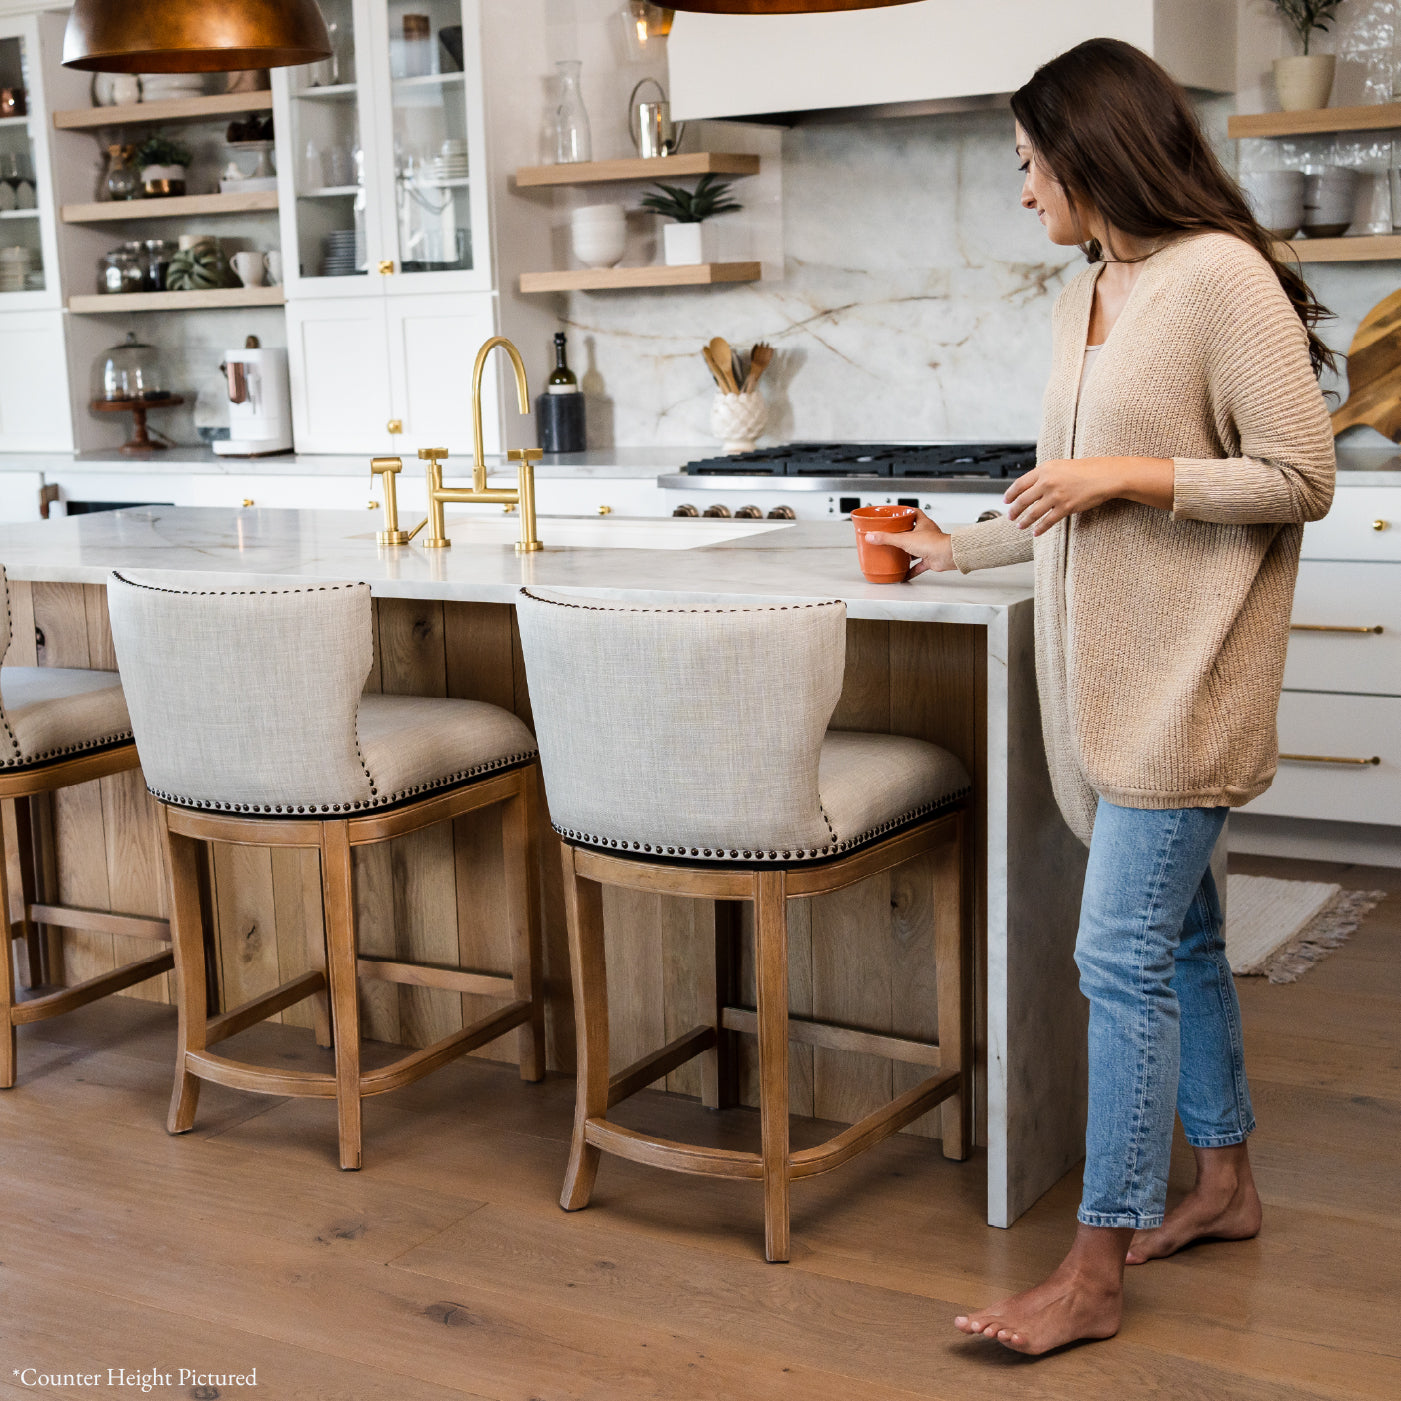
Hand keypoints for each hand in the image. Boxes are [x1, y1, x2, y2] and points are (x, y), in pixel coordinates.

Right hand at [864, 509, 954, 577]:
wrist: (947, 556)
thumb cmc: (933, 543)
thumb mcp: (904, 539)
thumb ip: (887, 538)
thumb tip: (872, 536)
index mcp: (923, 523)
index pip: (914, 513)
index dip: (905, 513)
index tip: (896, 514)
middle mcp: (926, 534)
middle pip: (913, 531)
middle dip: (902, 534)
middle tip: (891, 536)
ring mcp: (929, 546)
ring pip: (915, 548)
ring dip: (906, 552)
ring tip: (895, 554)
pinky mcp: (930, 559)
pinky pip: (919, 565)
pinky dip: (911, 569)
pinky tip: (904, 573)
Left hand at [1004, 456, 1173, 534]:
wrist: (1106, 475)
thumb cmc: (1086, 470)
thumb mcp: (1061, 466)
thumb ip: (1045, 475)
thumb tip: (1031, 487)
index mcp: (1045, 469)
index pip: (1020, 483)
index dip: (1010, 494)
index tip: (1006, 500)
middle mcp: (1047, 482)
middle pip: (1023, 500)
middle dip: (1015, 510)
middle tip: (1010, 516)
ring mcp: (1056, 495)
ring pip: (1033, 512)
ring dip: (1024, 521)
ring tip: (1020, 526)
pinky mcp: (1066, 507)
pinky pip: (1048, 521)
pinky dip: (1040, 528)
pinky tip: (1035, 532)